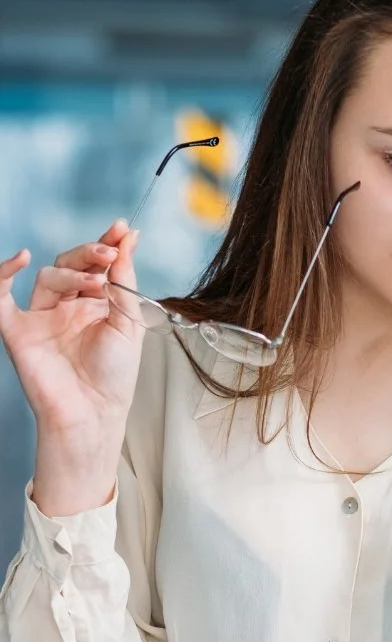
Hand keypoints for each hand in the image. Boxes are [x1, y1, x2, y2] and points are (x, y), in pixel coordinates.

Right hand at [0, 219, 143, 436]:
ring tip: (96, 284)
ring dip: (71, 273)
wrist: (95, 413)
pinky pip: (0, 297)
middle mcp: (67, 308)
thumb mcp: (129, 325)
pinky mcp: (19, 330)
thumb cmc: (114, 377)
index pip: (96, 265)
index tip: (121, 228)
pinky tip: (18, 258)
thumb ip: (125, 284)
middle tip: (108, 253)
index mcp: (96, 306)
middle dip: (90, 254)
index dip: (107, 243)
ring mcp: (42, 317)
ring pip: (47, 277)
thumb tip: (128, 242)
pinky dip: (3, 275)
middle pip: (69, 264)